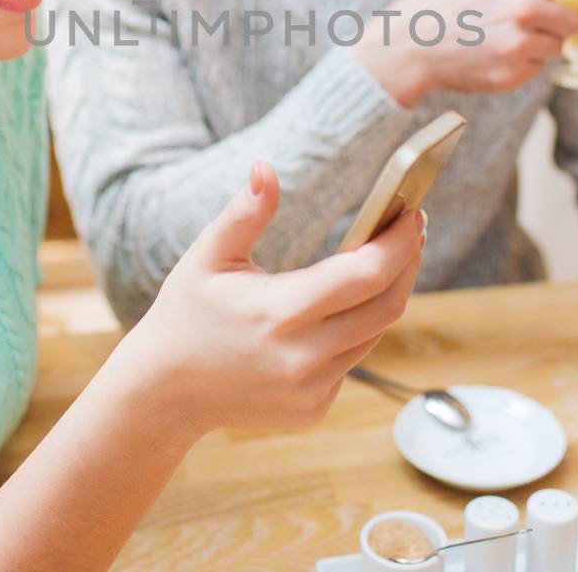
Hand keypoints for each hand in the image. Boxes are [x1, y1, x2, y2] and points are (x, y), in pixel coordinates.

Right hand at [120, 162, 423, 435]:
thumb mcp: (207, 256)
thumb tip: (267, 169)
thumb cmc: (185, 314)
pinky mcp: (313, 408)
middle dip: (406, 264)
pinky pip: (351, 362)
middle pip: (387, 306)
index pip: (366, 274)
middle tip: (411, 229)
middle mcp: (302, 357)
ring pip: (373, 334)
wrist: (164, 392)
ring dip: (383, 295)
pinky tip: (341, 308)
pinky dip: (355, 330)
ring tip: (380, 259)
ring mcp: (311, 389)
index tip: (413, 214)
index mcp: (279, 312)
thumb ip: (244, 213)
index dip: (399, 243)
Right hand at [355, 0, 577, 106]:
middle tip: (514, 13)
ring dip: (537, 40)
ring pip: (557, 44)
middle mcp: (523, 8)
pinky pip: (538, 66)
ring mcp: (519, 44)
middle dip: (550, 15)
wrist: (409, 42)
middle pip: (572, 17)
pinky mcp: (513, 73)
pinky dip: (522, 60)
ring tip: (501, 32)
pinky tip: (494, 50)